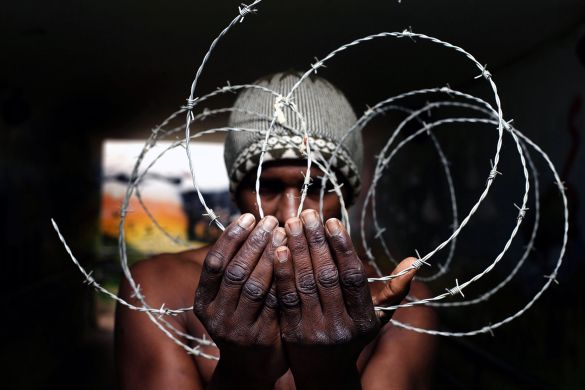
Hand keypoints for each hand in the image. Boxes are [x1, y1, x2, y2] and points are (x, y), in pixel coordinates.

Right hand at [194, 214, 286, 388]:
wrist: (250, 365)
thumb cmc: (242, 319)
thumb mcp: (227, 298)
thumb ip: (233, 268)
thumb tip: (248, 223)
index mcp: (204, 301)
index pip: (214, 263)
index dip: (230, 237)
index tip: (248, 216)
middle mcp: (216, 315)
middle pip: (235, 272)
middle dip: (254, 242)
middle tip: (271, 220)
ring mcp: (238, 328)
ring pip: (255, 286)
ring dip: (270, 256)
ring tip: (284, 234)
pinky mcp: (261, 337)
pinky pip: (274, 301)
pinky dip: (283, 278)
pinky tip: (294, 259)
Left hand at [273, 209, 379, 388]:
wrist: (325, 375)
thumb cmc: (353, 336)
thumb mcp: (377, 317)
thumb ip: (394, 289)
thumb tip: (413, 260)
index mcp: (364, 320)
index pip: (353, 277)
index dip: (343, 247)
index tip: (332, 221)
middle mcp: (341, 327)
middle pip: (327, 276)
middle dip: (316, 241)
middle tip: (307, 213)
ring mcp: (315, 331)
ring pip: (305, 283)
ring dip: (297, 250)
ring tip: (292, 223)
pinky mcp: (292, 334)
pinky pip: (285, 298)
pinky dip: (282, 272)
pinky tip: (278, 250)